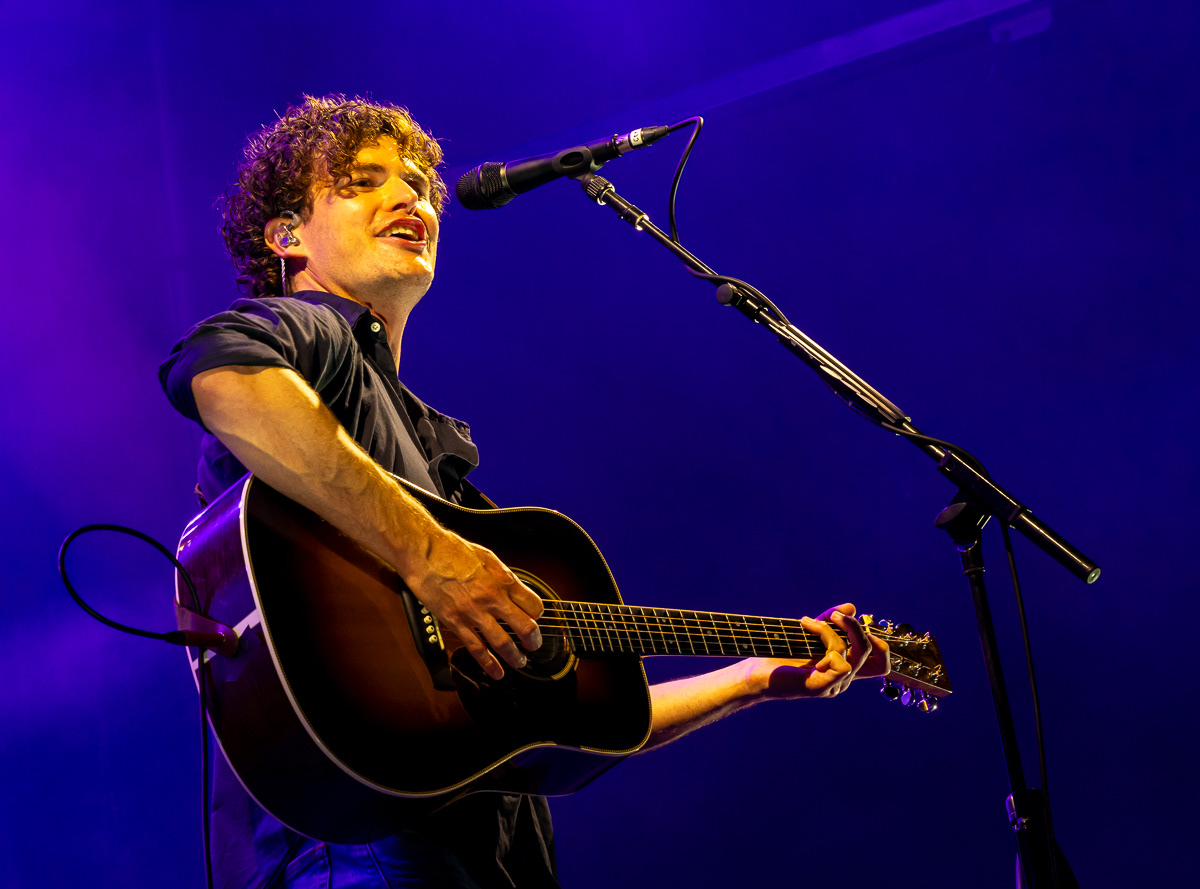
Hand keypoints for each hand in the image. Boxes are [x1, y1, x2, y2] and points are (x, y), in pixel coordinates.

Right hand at [406, 528, 542, 679]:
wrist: (423, 553)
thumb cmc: (452, 550)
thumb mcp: (488, 557)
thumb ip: (503, 577)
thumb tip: (515, 591)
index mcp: (503, 580)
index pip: (534, 605)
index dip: (538, 614)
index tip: (536, 618)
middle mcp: (492, 597)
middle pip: (525, 627)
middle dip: (533, 641)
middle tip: (534, 646)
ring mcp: (473, 612)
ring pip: (502, 643)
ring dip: (515, 657)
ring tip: (519, 661)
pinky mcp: (455, 622)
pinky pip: (476, 648)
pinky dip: (488, 663)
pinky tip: (496, 671)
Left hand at [754, 602, 889, 699]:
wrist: (754, 673)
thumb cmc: (780, 654)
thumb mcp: (809, 633)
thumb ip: (830, 622)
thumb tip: (852, 607)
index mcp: (842, 668)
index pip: (879, 665)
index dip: (881, 646)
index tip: (860, 624)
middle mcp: (842, 678)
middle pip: (874, 653)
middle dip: (857, 627)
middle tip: (835, 615)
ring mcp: (834, 684)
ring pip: (854, 653)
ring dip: (832, 631)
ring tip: (808, 622)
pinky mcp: (821, 688)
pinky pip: (841, 663)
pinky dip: (827, 643)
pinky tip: (807, 639)